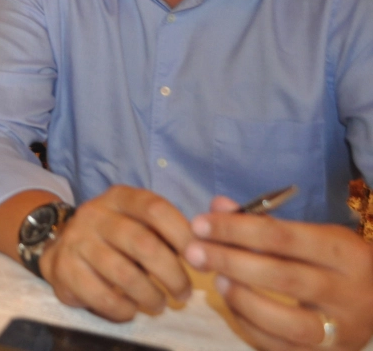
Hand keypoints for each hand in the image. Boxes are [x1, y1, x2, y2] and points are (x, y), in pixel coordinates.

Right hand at [39, 185, 193, 321]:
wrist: (61, 248)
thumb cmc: (113, 237)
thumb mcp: (135, 221)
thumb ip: (165, 229)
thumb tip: (204, 250)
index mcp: (119, 197)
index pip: (155, 208)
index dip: (182, 234)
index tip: (200, 259)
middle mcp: (95, 214)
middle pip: (143, 243)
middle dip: (172, 274)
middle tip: (184, 293)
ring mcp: (77, 241)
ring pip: (124, 274)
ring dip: (150, 296)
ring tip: (160, 304)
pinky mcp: (65, 269)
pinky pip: (102, 296)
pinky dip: (123, 309)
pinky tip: (130, 310)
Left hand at [185, 196, 372, 349]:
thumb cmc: (333, 262)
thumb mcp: (310, 234)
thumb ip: (263, 222)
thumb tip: (216, 207)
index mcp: (345, 253)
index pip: (282, 237)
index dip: (237, 230)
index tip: (200, 224)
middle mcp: (349, 292)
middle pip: (282, 276)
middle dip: (230, 261)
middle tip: (193, 251)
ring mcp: (340, 328)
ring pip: (286, 320)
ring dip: (241, 297)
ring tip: (215, 279)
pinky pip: (280, 345)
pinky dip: (249, 325)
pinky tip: (231, 304)